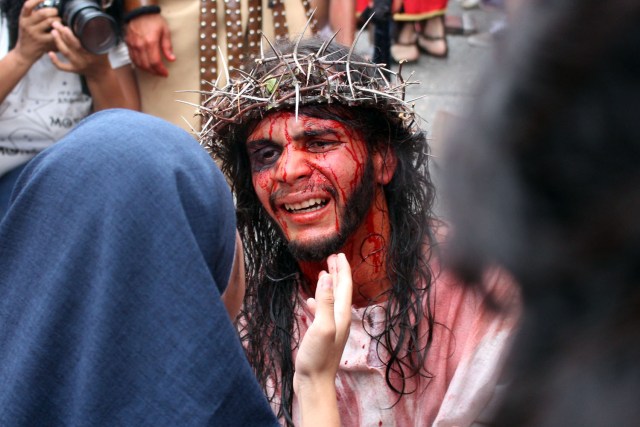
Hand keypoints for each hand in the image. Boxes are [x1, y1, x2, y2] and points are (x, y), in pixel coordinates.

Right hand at [13, 0, 60, 65]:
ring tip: (60, 21)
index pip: (28, 5)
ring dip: (58, 20)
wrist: (24, 53)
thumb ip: (34, 15)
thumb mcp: (27, 24)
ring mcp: (34, 34)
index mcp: (23, 18)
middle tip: (56, 12)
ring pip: (50, 22)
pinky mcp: (42, 42)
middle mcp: (27, 25)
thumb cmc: (29, 36)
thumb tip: (48, 6)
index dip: (37, 0)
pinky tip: (62, 30)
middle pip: (42, 13)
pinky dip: (60, 30)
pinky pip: (54, 34)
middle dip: (53, 11)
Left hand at [48, 21, 108, 77]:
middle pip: (71, 46)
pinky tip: (50, 52)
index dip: (71, 35)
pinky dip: (55, 61)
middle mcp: (84, 60)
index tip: (66, 26)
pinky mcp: (73, 70)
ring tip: (53, 32)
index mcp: (92, 54)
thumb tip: (90, 24)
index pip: (80, 43)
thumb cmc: (101, 58)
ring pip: (65, 53)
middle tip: (56, 24)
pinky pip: (62, 67)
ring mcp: (78, 65)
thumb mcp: (103, 49)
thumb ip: (97, 39)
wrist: (101, 74)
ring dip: (58, 42)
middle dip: (62, 34)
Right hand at [125, 13, 174, 76]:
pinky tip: (145, 65)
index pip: (155, 62)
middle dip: (155, 72)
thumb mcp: (165, 31)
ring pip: (138, 64)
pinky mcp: (128, 44)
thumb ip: (167, 46)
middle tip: (161, 73)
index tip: (165, 73)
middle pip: (146, 65)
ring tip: (154, 70)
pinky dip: (139, 64)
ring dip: (147, 70)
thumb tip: (171, 59)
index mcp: (150, 42)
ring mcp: (133, 45)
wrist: (139, 11)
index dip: (161, 70)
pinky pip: (132, 58)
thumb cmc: (153, 20)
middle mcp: (140, 45)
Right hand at [294, 253, 351, 390]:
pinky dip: (318, 302)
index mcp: (342, 315)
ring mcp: (331, 327)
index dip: (342, 269)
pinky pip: (321, 312)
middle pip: (340, 291)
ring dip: (328, 285)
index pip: (344, 286)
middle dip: (338, 273)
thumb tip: (326, 278)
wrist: (314, 383)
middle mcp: (339, 319)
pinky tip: (310, 301)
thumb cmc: (318, 358)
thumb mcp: (322, 327)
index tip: (338, 254)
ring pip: (331, 300)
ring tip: (323, 274)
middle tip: (333, 257)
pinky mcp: (321, 334)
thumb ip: (325, 303)